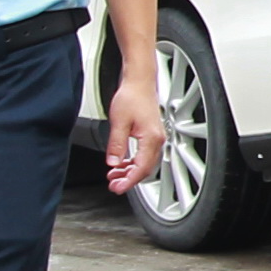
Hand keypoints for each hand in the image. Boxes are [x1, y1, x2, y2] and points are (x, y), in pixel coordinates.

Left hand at [100, 73, 164, 195]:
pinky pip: (144, 155)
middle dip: (129, 180)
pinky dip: (133, 163)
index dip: (129, 181)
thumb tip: (113, 162)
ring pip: (145, 163)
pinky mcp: (151, 135)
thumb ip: (116, 145)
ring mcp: (156, 138)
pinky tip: (122, 164)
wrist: (140, 82)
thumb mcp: (119, 122)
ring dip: (130, 172)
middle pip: (145, 169)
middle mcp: (157, 140)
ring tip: (114, 176)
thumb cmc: (132, 97)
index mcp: (151, 139)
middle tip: (114, 186)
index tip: (118, 188)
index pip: (141, 168)